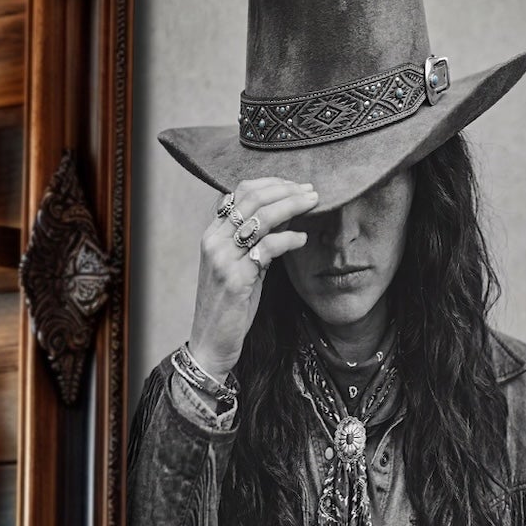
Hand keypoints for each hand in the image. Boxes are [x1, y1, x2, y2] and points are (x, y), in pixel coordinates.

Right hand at [187, 176, 316, 378]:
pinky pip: (268, 247)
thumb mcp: (241, 266)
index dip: (272, 183)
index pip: (241, 191)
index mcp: (212, 234)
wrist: (212, 342)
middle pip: (253, 197)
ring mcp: (223, 258)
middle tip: (312, 191)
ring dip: (293, 205)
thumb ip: (257, 240)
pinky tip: (303, 240)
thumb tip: (287, 213)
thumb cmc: (230, 306)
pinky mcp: (236, 278)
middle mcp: (214, 240)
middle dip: (287, 189)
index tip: (297, 186)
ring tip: (314, 204)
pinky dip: (289, 239)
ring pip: (262, 217)